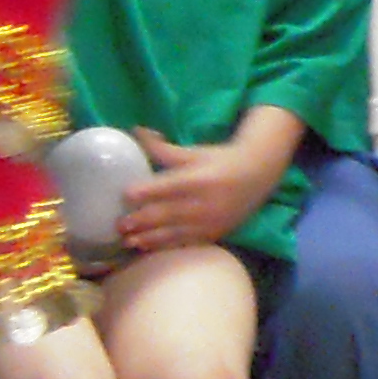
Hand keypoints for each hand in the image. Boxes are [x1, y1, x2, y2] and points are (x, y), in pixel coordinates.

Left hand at [116, 129, 279, 254]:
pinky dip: (165, 245)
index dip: (146, 192)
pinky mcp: (214, 233)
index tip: (125, 195)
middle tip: (119, 225)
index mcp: (198, 179)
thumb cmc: (220, 160)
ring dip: (149, 238)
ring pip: (174, 232)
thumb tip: (135, 131)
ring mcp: (210, 221)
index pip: (168, 187)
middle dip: (142, 220)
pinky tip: (148, 247)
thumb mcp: (193, 152)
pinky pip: (186, 242)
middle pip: (167, 213)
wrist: (258, 175)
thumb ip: (162, 147)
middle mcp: (204, 202)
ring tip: (128, 241)